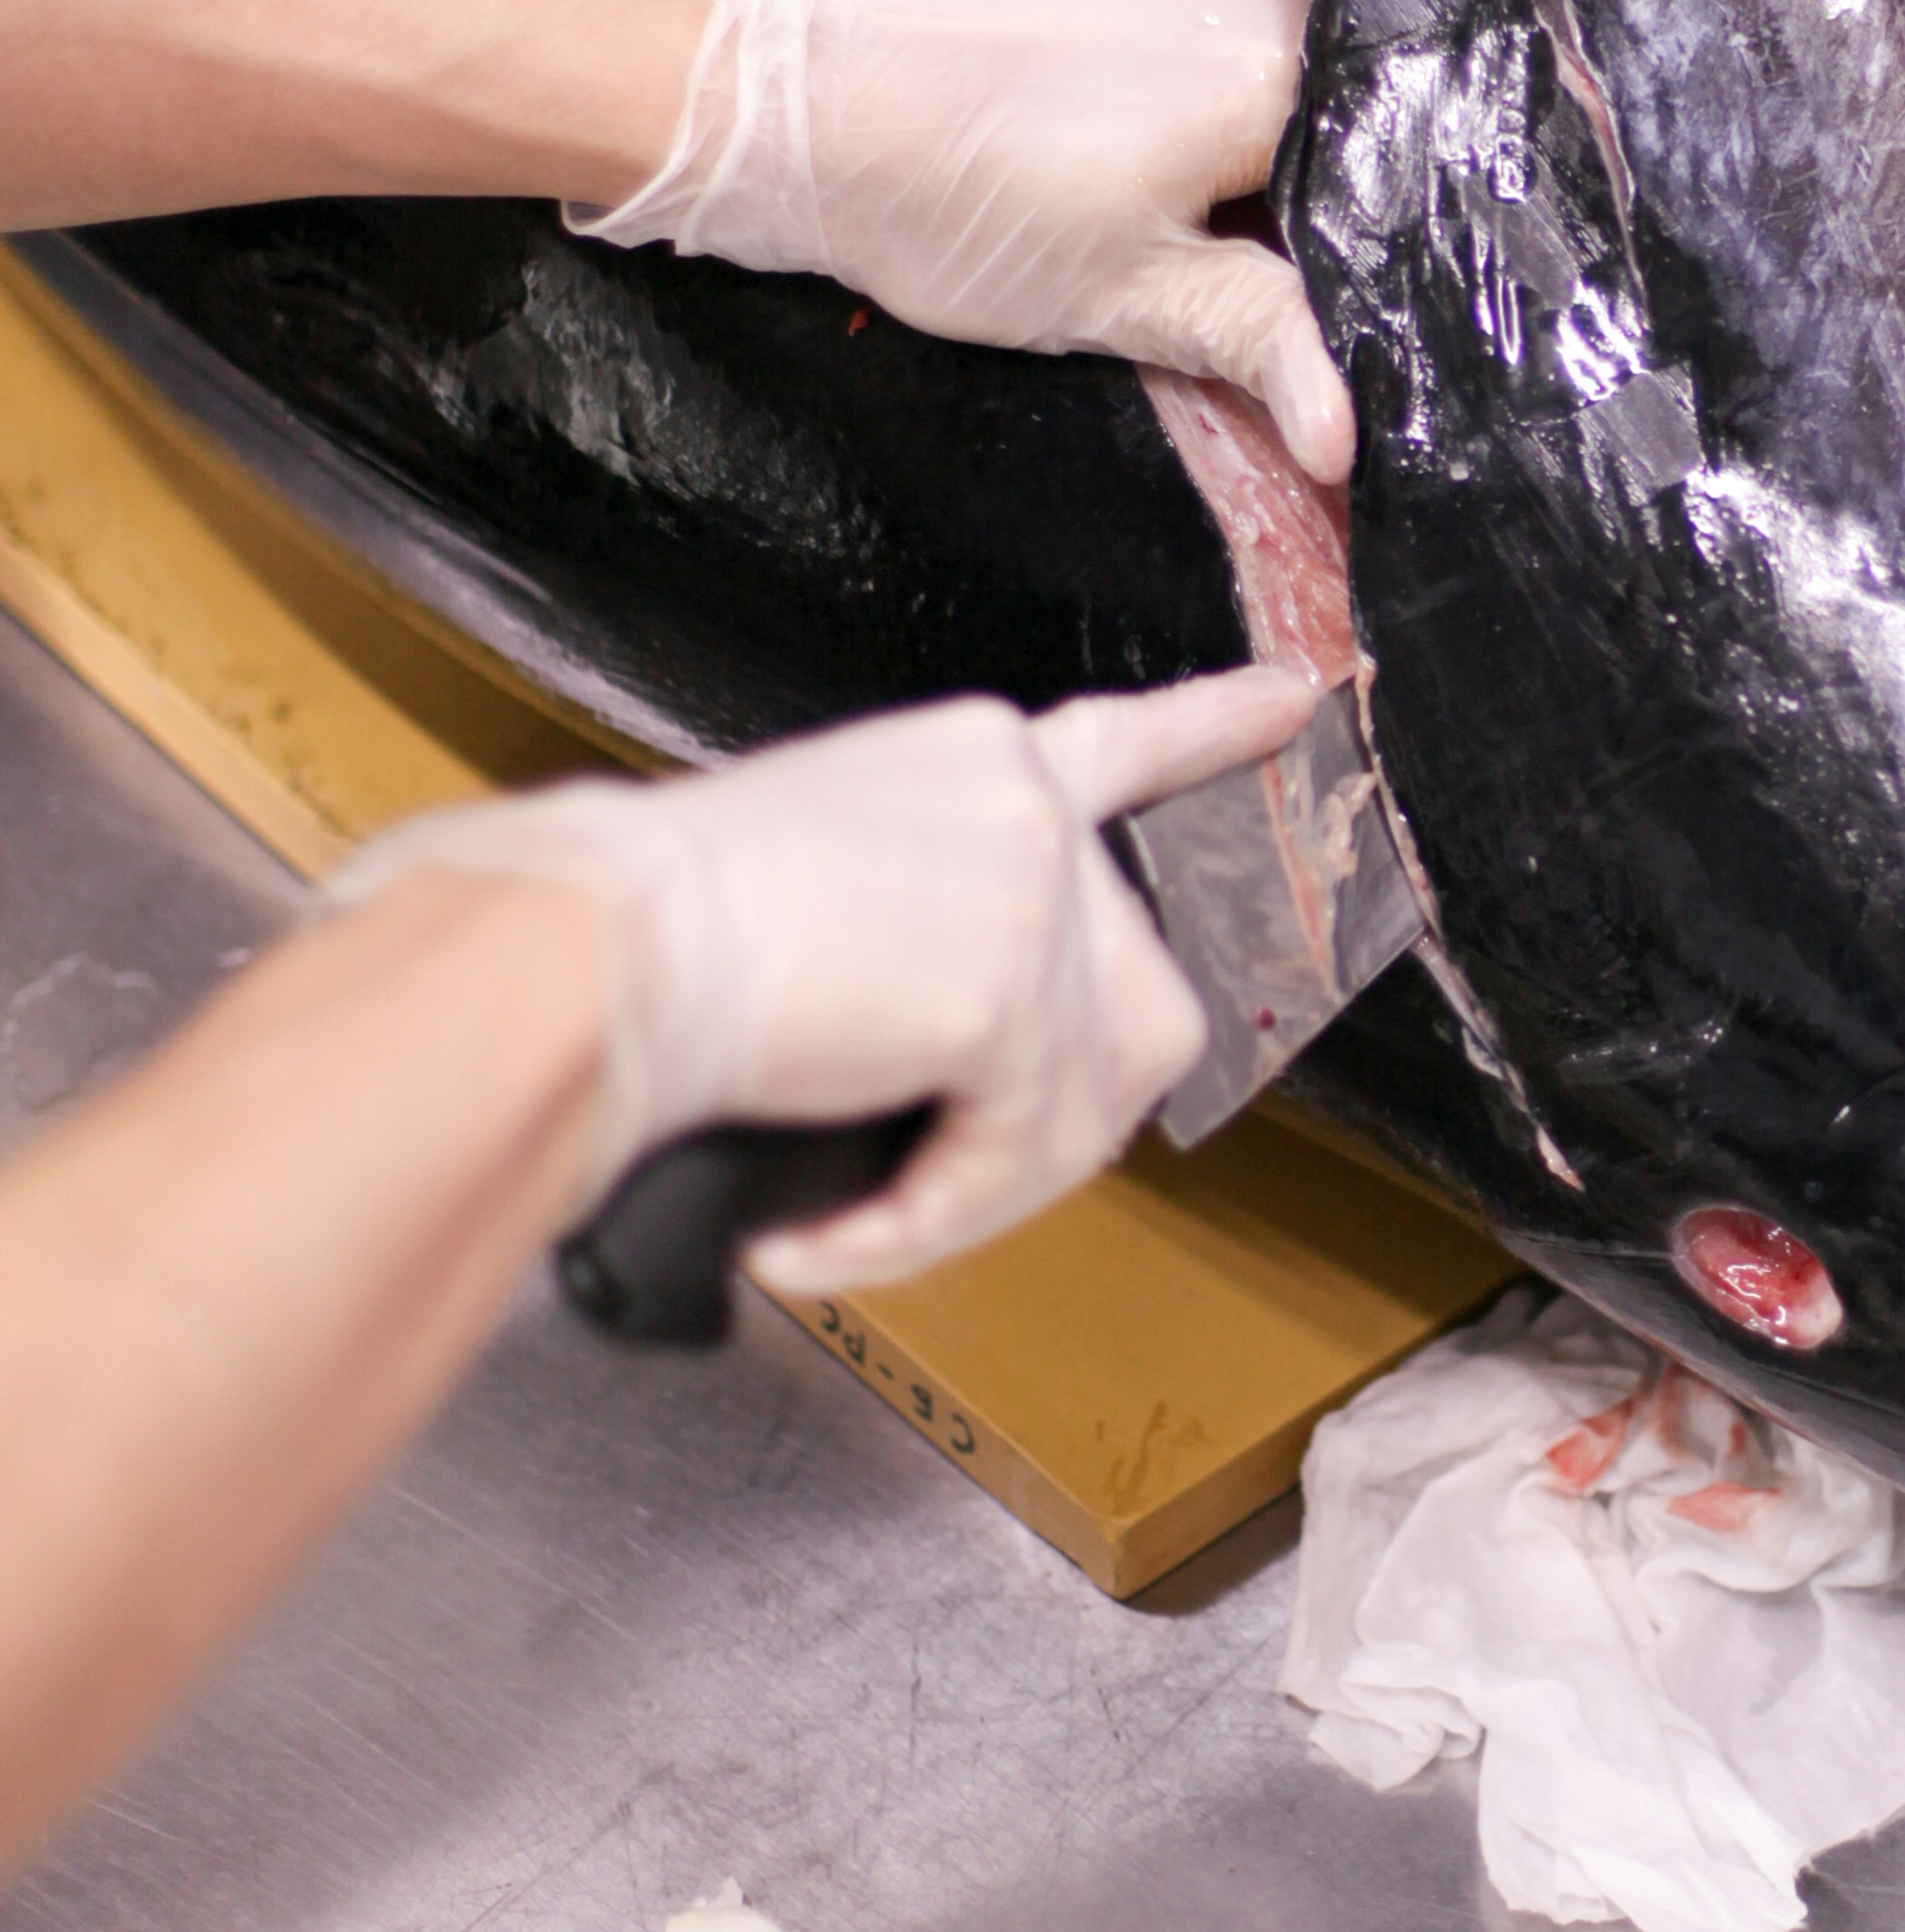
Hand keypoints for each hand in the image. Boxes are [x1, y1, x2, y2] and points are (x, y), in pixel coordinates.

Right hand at [336, 673, 1316, 1288]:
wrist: (582, 950)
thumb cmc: (631, 935)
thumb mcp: (807, 893)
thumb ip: (917, 943)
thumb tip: (951, 1058)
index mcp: (963, 762)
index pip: (1120, 746)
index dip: (1213, 733)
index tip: (1295, 702)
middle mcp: (1018, 795)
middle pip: (1131, 1006)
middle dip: (1038, 1119)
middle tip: (916, 1172)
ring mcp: (1031, 880)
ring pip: (1083, 1103)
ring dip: (969, 1186)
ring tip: (841, 1212)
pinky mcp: (1016, 984)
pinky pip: (1013, 1158)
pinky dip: (920, 1223)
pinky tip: (816, 1228)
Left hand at [579, 0, 1352, 481]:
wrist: (797, 76)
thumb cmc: (950, 203)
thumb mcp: (1112, 295)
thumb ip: (1260, 338)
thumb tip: (1347, 442)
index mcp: (1270, 77)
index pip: (1374, 124)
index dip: (1334, 164)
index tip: (1278, 191)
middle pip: (1343, 26)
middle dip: (1303, 81)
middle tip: (1205, 134)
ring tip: (1177, 55)